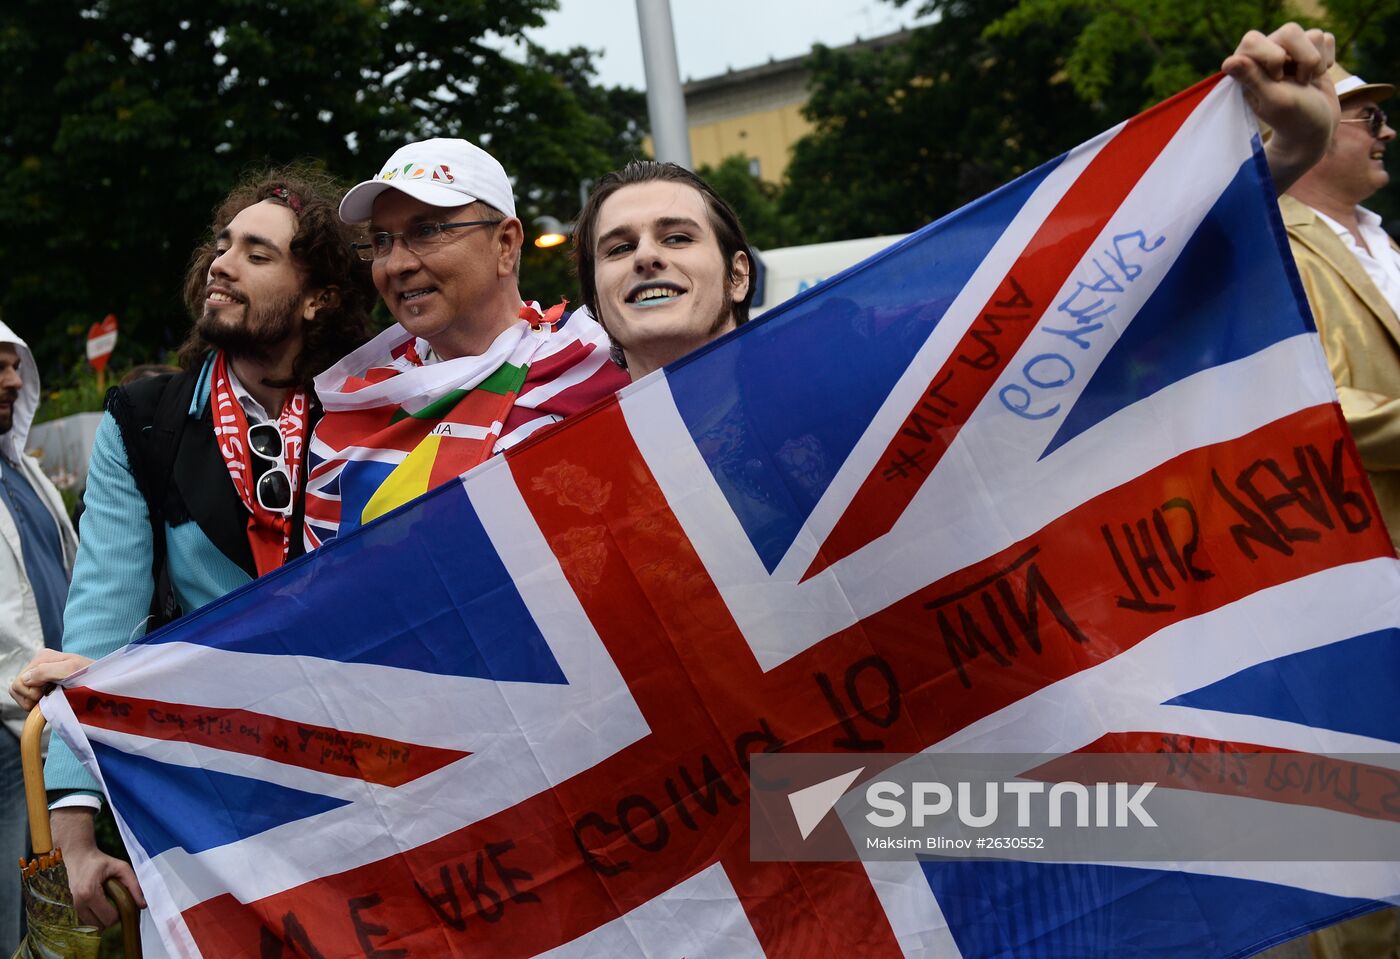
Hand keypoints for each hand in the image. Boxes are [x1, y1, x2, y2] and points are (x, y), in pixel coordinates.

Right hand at [9, 650, 93, 710]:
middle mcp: (39, 664)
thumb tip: (25, 679)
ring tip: (52, 697)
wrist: (103, 682)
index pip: (20, 682)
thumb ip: (47, 671)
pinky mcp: (43, 684)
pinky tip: (50, 699)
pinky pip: (27, 697)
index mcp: (42, 657)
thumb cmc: (91, 675)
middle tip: (51, 696)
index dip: (31, 693)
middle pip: (18, 687)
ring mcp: (40, 674)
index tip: (49, 693)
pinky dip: (36, 701)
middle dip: (31, 697)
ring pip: (20, 693)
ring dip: (33, 700)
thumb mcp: (71, 669)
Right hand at [51, 808, 145, 927]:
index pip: (109, 918)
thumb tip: (143, 905)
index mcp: (90, 893)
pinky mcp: (73, 908)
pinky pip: (88, 922)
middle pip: (101, 925)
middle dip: (113, 917)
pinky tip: (102, 905)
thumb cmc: (101, 862)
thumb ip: (134, 885)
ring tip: (110, 903)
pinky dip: (97, 917)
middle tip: (118, 903)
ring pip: (94, 926)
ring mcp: (74, 907)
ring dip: (104, 919)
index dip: (121, 913)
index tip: (125, 902)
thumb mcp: (121, 867)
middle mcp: (79, 903)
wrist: (78, 857)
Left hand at [1223, 23, 1338, 190]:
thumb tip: (1228, 62)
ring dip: (1315, 63)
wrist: (1317, 128)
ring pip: (1312, 35)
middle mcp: (1267, 53)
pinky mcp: (1311, 51)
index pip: (1253, 40)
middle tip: (1297, 83)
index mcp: (1248, 66)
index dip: (1271, 58)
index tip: (1277, 80)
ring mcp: (1290, 50)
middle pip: (1290, 31)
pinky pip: (1325, 38)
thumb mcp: (1273, 100)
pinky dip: (1328, 60)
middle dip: (1302, 59)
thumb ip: (1253, 79)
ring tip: (1306, 82)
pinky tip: (1317, 76)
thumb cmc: (1292, 118)